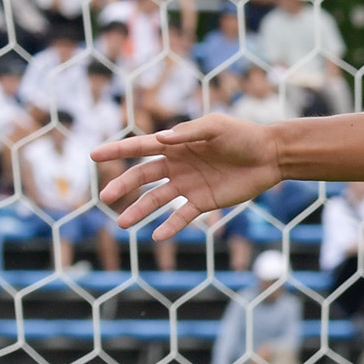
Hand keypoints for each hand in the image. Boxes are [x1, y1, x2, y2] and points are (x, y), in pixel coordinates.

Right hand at [92, 114, 283, 240]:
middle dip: (123, 186)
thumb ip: (189, 133)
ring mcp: (189, 185)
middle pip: (143, 177)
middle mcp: (177, 165)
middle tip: (106, 197)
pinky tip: (156, 236)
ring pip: (157, 200)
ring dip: (139, 211)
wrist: (269, 156)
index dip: (117, 151)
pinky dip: (169, 226)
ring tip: (122, 224)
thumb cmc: (242, 135)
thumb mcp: (215, 127)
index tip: (94, 155)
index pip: (140, 147)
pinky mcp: (204, 201)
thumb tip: (162, 139)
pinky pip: (182, 216)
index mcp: (175, 144)